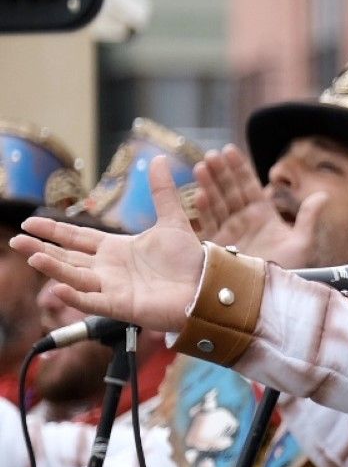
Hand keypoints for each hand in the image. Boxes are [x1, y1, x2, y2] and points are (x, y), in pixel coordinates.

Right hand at [12, 157, 204, 333]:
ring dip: (54, 268)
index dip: (54, 230)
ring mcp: (113, 289)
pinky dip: (76, 297)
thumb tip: (158, 160)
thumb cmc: (189, 260)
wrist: (210, 286)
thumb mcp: (172, 220)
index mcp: (116, 249)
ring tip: (33, 256)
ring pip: (75, 277)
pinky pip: (93, 303)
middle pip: (68, 257)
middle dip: (42, 248)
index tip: (29, 221)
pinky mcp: (122, 306)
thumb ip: (162, 192)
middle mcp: (109, 269)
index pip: (77, 238)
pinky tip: (59, 288)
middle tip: (17, 240)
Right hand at [194, 145, 324, 267]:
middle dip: (219, 172)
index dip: (239, 168)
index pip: (249, 186)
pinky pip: (207, 225)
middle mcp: (243, 221)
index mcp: (263, 215)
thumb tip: (324, 194)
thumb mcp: (302, 244)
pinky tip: (198, 196)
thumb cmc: (290, 271)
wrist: (271, 298)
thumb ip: (308, 218)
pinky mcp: (214, 247)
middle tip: (210, 155)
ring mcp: (227, 232)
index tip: (228, 149)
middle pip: (229, 190)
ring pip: (215, 204)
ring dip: (207, 185)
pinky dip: (202, 211)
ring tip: (200, 167)